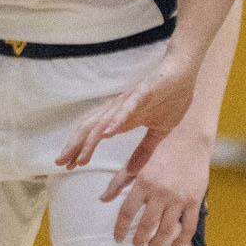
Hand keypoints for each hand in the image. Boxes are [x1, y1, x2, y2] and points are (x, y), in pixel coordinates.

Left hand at [55, 48, 200, 178]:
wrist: (184, 73)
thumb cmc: (170, 98)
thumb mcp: (158, 132)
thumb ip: (144, 151)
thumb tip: (133, 172)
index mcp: (121, 118)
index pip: (95, 135)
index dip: (81, 149)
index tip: (69, 166)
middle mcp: (119, 109)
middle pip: (91, 128)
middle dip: (76, 146)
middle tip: (61, 163)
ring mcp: (129, 101)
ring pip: (104, 121)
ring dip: (91, 140)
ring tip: (80, 157)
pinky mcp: (143, 93)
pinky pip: (127, 108)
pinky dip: (116, 120)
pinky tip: (107, 133)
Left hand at [105, 127, 210, 245]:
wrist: (190, 138)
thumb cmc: (160, 150)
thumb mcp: (137, 163)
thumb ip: (119, 182)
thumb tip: (102, 199)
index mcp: (143, 182)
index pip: (126, 212)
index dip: (120, 228)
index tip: (117, 238)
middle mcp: (160, 192)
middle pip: (146, 225)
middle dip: (138, 239)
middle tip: (135, 245)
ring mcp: (178, 198)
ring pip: (166, 230)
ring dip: (156, 242)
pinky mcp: (194, 200)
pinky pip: (188, 227)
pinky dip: (181, 241)